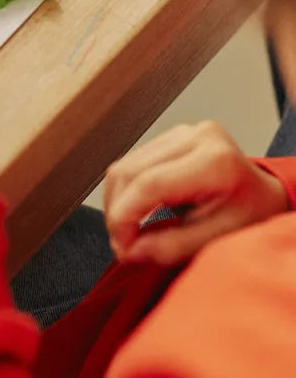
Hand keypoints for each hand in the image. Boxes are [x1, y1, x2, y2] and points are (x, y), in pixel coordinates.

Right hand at [104, 121, 287, 265]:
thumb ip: (173, 246)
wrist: (266, 195)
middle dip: (117, 211)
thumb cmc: (252, 217)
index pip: (150, 184)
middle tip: (122, 245)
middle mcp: (196, 137)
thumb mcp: (220, 239)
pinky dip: (125, 190)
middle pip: (131, 171)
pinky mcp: (171, 135)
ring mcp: (182, 131)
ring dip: (116, 201)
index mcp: (215, 161)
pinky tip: (133, 210)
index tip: (122, 247)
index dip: (126, 217)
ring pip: (125, 164)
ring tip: (126, 231)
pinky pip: (132, 161)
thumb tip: (130, 250)